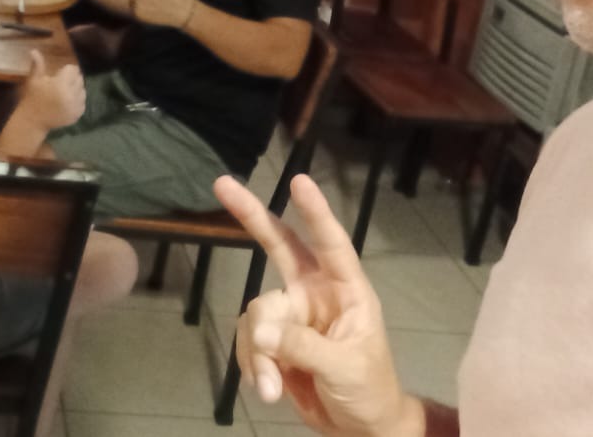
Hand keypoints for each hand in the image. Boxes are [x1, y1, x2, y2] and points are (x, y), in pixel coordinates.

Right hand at [14, 50, 84, 130]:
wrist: (33, 121)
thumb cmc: (32, 98)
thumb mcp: (34, 80)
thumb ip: (37, 65)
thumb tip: (34, 50)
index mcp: (60, 84)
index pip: (72, 69)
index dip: (66, 70)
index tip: (60, 73)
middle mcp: (71, 95)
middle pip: (79, 79)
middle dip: (72, 78)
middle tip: (63, 82)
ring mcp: (75, 106)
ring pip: (83, 90)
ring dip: (76, 89)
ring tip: (65, 91)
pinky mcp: (77, 115)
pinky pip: (83, 102)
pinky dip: (77, 100)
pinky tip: (68, 101)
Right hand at [216, 175, 420, 436]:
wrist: (359, 429)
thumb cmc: (370, 390)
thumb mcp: (344, 367)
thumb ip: (302, 347)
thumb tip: (258, 332)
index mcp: (346, 290)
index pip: (331, 244)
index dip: (315, 212)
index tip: (298, 180)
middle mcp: (315, 293)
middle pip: (278, 246)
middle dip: (251, 216)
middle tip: (222, 184)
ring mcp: (291, 316)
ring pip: (256, 313)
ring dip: (257, 352)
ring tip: (272, 387)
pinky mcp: (273, 342)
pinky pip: (248, 342)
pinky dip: (253, 367)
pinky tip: (269, 391)